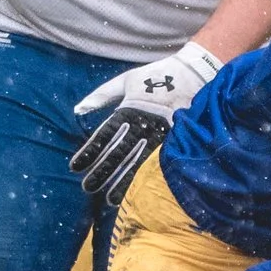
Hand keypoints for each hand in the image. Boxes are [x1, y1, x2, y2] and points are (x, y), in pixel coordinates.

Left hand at [70, 41, 220, 205]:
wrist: (195, 72)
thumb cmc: (156, 76)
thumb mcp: (126, 80)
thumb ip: (101, 95)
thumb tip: (77, 109)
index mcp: (129, 108)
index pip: (104, 135)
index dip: (89, 152)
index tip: (75, 167)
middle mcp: (143, 123)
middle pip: (118, 152)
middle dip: (102, 171)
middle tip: (87, 187)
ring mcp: (161, 133)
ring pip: (137, 162)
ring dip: (121, 180)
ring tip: (108, 198)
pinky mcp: (177, 139)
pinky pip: (159, 162)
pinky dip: (147, 177)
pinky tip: (138, 191)